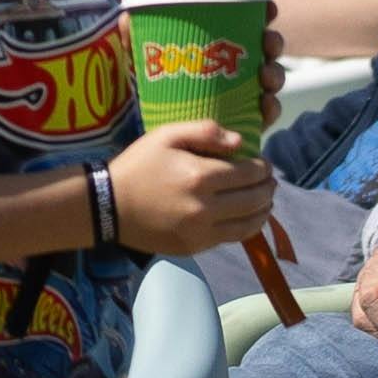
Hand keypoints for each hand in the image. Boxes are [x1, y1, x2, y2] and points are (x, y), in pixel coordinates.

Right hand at [108, 124, 272, 259]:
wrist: (108, 205)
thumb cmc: (138, 165)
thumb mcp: (166, 135)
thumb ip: (205, 131)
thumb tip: (239, 142)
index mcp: (200, 176)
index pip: (249, 173)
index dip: (263, 168)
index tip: (264, 163)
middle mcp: (206, 207)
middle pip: (254, 199)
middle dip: (268, 188)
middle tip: (270, 180)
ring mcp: (201, 231)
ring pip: (249, 224)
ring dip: (263, 210)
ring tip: (265, 200)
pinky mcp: (195, 247)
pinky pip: (231, 238)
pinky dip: (246, 227)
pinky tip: (247, 218)